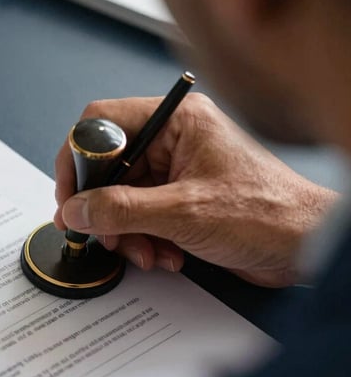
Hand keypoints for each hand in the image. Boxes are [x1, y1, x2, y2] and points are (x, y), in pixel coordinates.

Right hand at [54, 93, 336, 286]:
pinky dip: (143, 241)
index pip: (102, 124)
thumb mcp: (182, 213)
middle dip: (104, 209)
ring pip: (120, 199)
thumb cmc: (268, 214)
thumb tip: (76, 210)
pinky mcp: (179, 201)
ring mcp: (175, 172)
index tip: (70, 196)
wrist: (307, 247)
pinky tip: (164, 255)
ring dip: (125, 232)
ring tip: (144, 252)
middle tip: (99, 233)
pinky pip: (139, 217)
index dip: (78, 159)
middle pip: (108, 168)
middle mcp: (172, 141)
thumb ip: (120, 210)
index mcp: (176, 120)